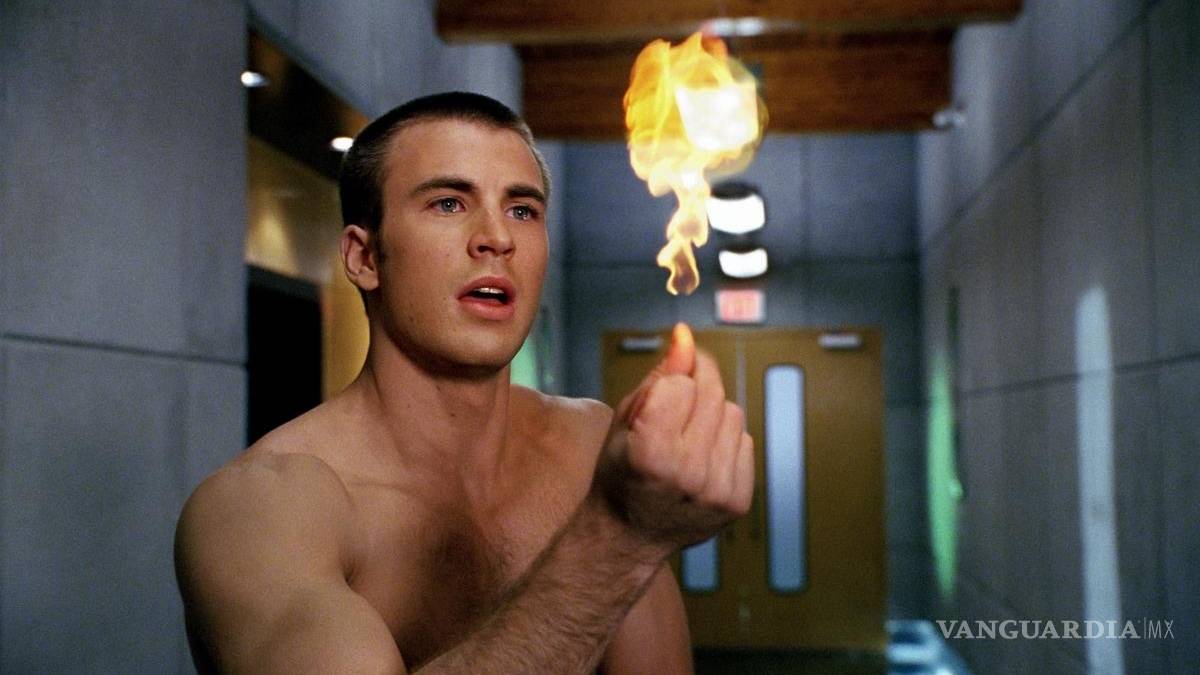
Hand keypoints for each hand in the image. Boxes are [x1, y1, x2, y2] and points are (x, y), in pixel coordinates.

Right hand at [594, 324, 754, 555]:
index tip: (654, 402)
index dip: (666, 386)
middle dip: (695, 390)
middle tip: (674, 409)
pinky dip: (725, 442)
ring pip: (734, 414)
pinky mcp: (738, 502)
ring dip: (712, 417)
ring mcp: (717, 491)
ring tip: (685, 440)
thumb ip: (661, 374)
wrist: (628, 534)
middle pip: (712, 394)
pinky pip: (746, 442)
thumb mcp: (626, 419)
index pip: (681, 384)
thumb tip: (686, 334)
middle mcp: (688, 475)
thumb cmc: (620, 472)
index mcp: (650, 453)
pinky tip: (701, 460)